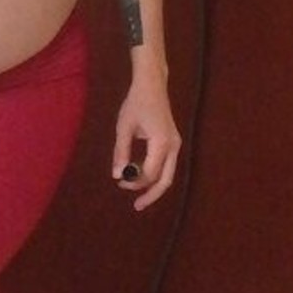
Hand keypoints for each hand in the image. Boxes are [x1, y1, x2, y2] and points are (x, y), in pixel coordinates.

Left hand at [112, 72, 181, 211]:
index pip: (150, 173)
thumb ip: (121, 152)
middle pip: (166, 180)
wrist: (152, 85)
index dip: (135, 182)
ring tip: (137, 194)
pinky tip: (141, 176)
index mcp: (161, 143)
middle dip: (151, 195)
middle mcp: (173, 146)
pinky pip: (167, 165)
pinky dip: (156, 174)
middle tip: (137, 206)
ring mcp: (176, 144)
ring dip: (153, 185)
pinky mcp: (173, 142)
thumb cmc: (136, 103)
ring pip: (168, 174)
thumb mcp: (124, 127)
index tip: (120, 181)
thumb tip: (117, 175)